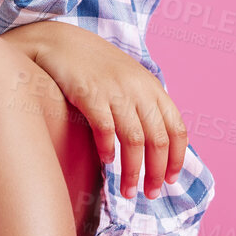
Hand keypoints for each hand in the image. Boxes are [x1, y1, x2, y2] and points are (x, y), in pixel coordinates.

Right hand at [5, 20, 187, 200]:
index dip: (176, 159)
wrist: (59, 40)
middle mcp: (138, 89)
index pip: (177, 129)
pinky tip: (106, 161)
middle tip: (149, 194)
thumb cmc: (93, 66)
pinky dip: (108, 149)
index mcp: (152, 87)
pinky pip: (105, 129)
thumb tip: (155, 144)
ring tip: (127, 191)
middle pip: (158, 140)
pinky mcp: (90, 93)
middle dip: (155, 173)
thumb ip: (143, 105)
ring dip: (132, 171)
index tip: (169, 180)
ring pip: (134, 141)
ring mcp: (115, 90)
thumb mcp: (128, 80)